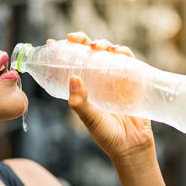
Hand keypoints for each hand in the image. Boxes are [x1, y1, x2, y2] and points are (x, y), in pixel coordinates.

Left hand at [48, 32, 153, 157]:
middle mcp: (99, 79)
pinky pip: (129, 61)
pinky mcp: (133, 79)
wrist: (132, 146)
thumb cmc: (107, 135)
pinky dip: (123, 52)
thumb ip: (80, 103)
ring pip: (108, 52)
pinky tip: (117, 52)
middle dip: (82, 41)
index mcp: (85, 87)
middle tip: (74, 38)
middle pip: (89, 52)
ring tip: (95, 46)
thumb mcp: (90, 119)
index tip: (51, 41)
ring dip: (102, 44)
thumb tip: (73, 78)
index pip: (71, 64)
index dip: (63, 51)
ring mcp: (116, 78)